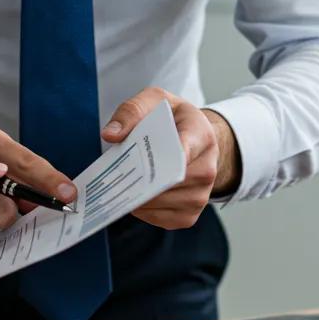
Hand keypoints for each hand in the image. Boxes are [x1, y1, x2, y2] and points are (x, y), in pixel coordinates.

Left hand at [102, 86, 240, 227]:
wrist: (194, 136)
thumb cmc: (172, 117)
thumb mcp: (153, 100)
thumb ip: (131, 111)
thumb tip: (110, 135)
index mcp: (200, 135)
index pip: (185, 150)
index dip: (166, 159)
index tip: (145, 164)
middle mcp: (208, 167)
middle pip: (173, 182)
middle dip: (143, 180)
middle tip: (116, 177)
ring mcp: (202, 194)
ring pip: (168, 203)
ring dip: (141, 198)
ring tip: (119, 187)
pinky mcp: (191, 213)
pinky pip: (165, 219)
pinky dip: (145, 212)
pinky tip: (131, 199)